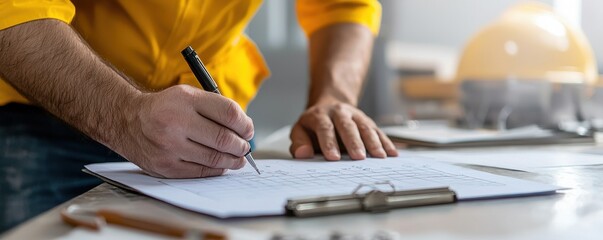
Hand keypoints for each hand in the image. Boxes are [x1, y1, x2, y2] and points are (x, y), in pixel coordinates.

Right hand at [119, 85, 253, 177]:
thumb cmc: (165, 108)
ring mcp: (170, 147)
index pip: (228, 113)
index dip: (244, 124)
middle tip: (245, 147)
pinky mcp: (166, 166)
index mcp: (185, 100)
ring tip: (238, 158)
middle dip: (241, 146)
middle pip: (223, 139)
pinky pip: (200, 172)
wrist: (127, 121)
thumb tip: (244, 129)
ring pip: (214, 158)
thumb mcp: (188, 95)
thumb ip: (216, 108)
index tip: (248, 130)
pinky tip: (221, 165)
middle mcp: (176, 123)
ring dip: (233, 160)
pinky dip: (216, 170)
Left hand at [289, 101, 397, 159]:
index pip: (325, 128)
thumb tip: (303, 153)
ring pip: (366, 127)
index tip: (332, 157)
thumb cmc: (314, 125)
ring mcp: (355, 115)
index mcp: (320, 115)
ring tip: (379, 157)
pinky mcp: (367, 121)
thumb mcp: (300, 131)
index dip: (328, 143)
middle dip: (354, 142)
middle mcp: (339, 112)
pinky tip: (392, 153)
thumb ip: (299, 143)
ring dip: (374, 142)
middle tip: (358, 157)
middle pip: (348, 126)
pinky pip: (378, 131)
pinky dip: (386, 142)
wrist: (329, 107)